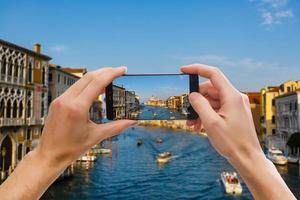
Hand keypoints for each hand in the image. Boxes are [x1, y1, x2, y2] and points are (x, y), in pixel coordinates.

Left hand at [0, 66, 136, 199]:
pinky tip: (95, 88)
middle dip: (105, 71)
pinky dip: (86, 85)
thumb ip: (116, 127)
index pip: (97, 83)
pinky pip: (74, 88)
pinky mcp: (57, 102)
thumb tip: (132, 122)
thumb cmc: (71, 148)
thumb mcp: (96, 136)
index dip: (112, 74)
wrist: (50, 155)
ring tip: (109, 78)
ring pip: (81, 81)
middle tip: (118, 70)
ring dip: (96, 77)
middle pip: (89, 77)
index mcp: (77, 108)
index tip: (122, 69)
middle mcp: (66, 100)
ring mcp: (60, 100)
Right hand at [182, 64, 260, 160]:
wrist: (247, 158)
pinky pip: (217, 108)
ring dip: (200, 110)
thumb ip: (199, 105)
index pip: (213, 74)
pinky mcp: (234, 113)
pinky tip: (199, 126)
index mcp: (232, 96)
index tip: (183, 70)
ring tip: (192, 124)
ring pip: (212, 100)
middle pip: (210, 89)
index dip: (197, 69)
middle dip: (196, 99)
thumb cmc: (232, 142)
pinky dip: (207, 114)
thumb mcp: (211, 123)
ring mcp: (235, 105)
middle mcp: (235, 98)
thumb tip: (192, 95)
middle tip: (186, 111)